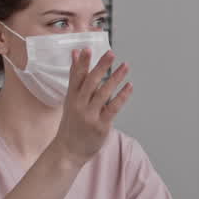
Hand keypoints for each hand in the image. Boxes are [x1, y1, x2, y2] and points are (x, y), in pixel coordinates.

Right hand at [52, 48, 131, 163]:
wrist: (68, 150)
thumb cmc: (71, 123)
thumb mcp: (70, 99)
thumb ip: (76, 77)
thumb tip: (76, 53)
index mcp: (71, 97)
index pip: (76, 77)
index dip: (81, 63)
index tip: (86, 49)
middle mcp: (79, 105)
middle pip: (90, 83)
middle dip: (101, 67)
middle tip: (111, 53)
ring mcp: (90, 115)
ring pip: (103, 93)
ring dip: (115, 78)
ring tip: (125, 66)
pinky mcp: (101, 125)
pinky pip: (113, 108)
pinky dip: (122, 96)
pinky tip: (129, 86)